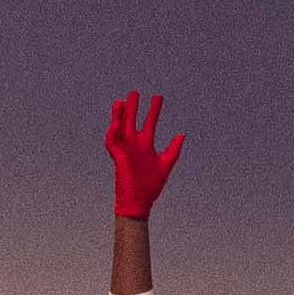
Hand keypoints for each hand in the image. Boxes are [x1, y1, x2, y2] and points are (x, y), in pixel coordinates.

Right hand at [105, 91, 182, 218]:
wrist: (140, 201)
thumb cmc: (151, 185)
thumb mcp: (166, 164)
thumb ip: (173, 149)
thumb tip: (181, 134)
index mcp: (146, 144)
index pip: (150, 122)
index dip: (153, 110)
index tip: (157, 96)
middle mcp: (134, 143)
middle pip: (132, 120)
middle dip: (133, 107)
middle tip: (135, 92)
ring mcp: (124, 149)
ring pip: (119, 127)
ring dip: (118, 115)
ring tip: (121, 101)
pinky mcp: (117, 157)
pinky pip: (112, 142)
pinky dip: (112, 132)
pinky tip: (116, 123)